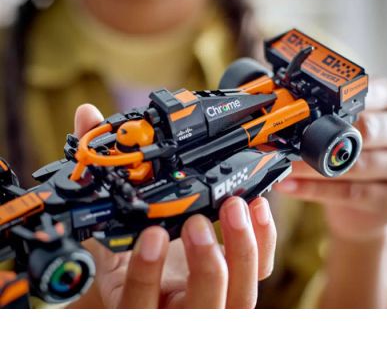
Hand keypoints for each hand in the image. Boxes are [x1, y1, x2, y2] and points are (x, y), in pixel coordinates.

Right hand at [69, 104, 276, 307]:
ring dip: (240, 248)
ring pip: (239, 295)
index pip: (138, 299)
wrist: (154, 273)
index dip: (146, 271)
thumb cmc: (131, 250)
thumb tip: (87, 116)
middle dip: (204, 262)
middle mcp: (177, 308)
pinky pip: (260, 269)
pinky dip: (263, 238)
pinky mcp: (239, 282)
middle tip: (196, 220)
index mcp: (137, 299)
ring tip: (234, 204)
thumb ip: (100, 171)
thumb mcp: (110, 222)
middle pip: (200, 306)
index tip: (152, 234)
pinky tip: (256, 205)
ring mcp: (213, 299)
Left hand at [275, 78, 386, 241]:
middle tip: (290, 136)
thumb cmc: (352, 155)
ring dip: (312, 165)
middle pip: (370, 129)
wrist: (366, 206)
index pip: (373, 94)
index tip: (303, 104)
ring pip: (356, 164)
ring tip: (282, 162)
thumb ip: (328, 114)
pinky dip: (314, 189)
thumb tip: (281, 100)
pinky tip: (289, 184)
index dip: (339, 99)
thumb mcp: (346, 128)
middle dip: (327, 134)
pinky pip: (350, 193)